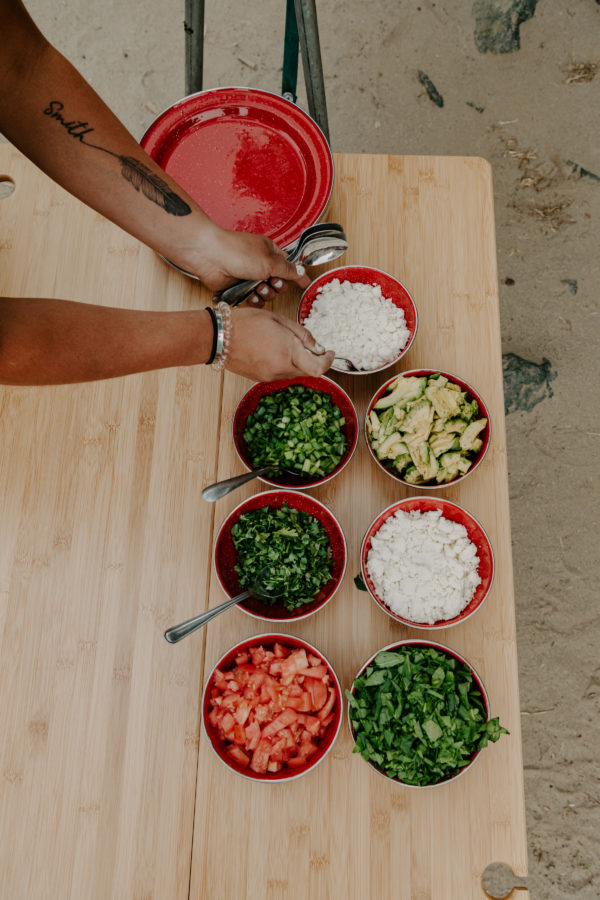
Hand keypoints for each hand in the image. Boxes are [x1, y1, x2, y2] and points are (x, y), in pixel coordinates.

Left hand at [177, 226, 309, 304]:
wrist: (210, 257)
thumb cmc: (238, 252)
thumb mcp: (270, 261)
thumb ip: (289, 270)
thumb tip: (303, 273)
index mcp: (270, 252)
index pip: (288, 265)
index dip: (294, 275)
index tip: (302, 284)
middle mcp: (261, 264)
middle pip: (279, 283)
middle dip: (276, 286)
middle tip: (270, 282)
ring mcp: (249, 276)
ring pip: (266, 293)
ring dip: (264, 294)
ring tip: (257, 288)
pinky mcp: (239, 287)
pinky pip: (253, 300)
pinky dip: (254, 300)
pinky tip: (250, 296)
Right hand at [225, 308, 334, 380]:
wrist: (218, 337)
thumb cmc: (246, 323)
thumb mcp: (279, 320)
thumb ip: (302, 335)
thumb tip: (318, 347)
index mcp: (289, 353)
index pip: (318, 368)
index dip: (328, 362)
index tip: (330, 353)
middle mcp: (281, 369)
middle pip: (307, 371)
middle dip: (312, 360)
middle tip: (309, 347)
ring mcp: (270, 376)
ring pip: (293, 373)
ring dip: (297, 362)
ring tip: (286, 345)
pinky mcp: (260, 378)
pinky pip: (279, 374)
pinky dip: (283, 365)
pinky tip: (273, 351)